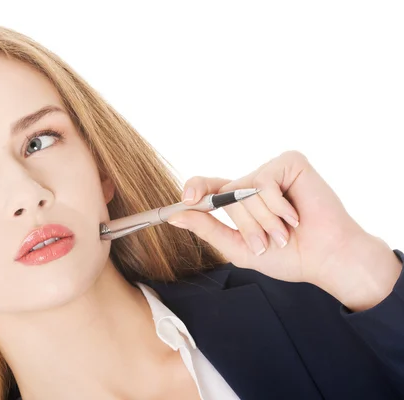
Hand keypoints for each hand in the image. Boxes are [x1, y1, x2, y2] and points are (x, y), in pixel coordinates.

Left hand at [167, 150, 400, 309]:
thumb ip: (207, 229)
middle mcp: (253, 182)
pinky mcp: (290, 163)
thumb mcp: (237, 247)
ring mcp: (271, 171)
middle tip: (269, 242)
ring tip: (286, 232)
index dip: (195, 189)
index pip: (208, 186)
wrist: (325, 258)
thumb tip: (174, 216)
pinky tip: (296, 216)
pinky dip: (277, 207)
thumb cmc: (287, 256)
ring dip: (264, 221)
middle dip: (245, 227)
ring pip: (243, 191)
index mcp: (240, 200)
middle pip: (224, 196)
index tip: (187, 200)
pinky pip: (263, 183)